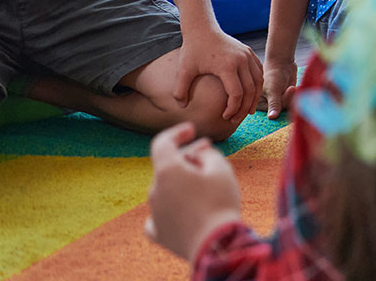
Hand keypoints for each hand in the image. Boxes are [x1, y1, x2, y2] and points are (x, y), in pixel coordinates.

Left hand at [146, 122, 242, 261]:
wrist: (216, 244)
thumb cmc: (220, 203)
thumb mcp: (221, 169)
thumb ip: (208, 155)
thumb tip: (199, 156)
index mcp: (167, 171)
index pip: (162, 143)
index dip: (177, 133)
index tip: (191, 130)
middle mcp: (155, 190)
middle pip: (167, 166)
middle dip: (187, 156)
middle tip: (208, 151)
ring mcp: (154, 212)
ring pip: (166, 188)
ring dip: (182, 181)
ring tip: (205, 182)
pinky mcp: (158, 232)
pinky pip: (160, 213)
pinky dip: (171, 206)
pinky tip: (183, 207)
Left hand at [175, 28, 262, 122]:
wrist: (202, 29)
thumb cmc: (192, 50)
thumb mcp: (183, 70)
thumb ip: (180, 90)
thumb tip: (182, 107)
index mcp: (226, 66)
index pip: (236, 94)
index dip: (232, 109)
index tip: (224, 116)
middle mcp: (241, 60)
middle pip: (251, 90)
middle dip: (244, 108)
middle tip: (235, 119)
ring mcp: (247, 55)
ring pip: (258, 82)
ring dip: (254, 99)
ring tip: (246, 111)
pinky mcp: (249, 53)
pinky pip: (258, 73)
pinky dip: (256, 86)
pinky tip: (250, 95)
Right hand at [261, 57, 297, 119]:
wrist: (283, 63)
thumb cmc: (274, 74)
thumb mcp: (273, 89)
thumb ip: (273, 103)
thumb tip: (271, 117)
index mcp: (258, 105)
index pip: (273, 112)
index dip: (283, 102)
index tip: (289, 89)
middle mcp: (267, 106)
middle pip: (282, 110)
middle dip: (289, 98)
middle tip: (292, 88)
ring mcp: (277, 103)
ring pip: (289, 107)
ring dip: (293, 97)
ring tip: (293, 87)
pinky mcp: (286, 100)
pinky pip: (294, 103)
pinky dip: (296, 96)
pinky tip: (296, 87)